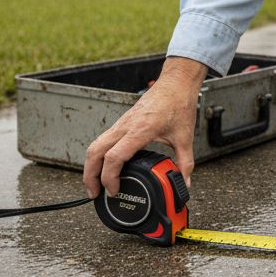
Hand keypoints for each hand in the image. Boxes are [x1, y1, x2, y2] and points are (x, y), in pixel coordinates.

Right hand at [82, 56, 206, 197]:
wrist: (176, 83)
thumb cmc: (178, 104)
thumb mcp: (185, 138)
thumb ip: (185, 163)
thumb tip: (184, 183)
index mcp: (140, 130)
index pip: (114, 156)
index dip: (109, 177)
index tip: (114, 190)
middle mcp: (126, 126)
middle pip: (95, 151)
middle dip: (90, 175)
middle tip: (94, 193)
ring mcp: (121, 123)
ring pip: (95, 144)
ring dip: (90, 165)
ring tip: (95, 183)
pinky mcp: (122, 122)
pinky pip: (102, 139)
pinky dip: (98, 155)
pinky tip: (104, 165)